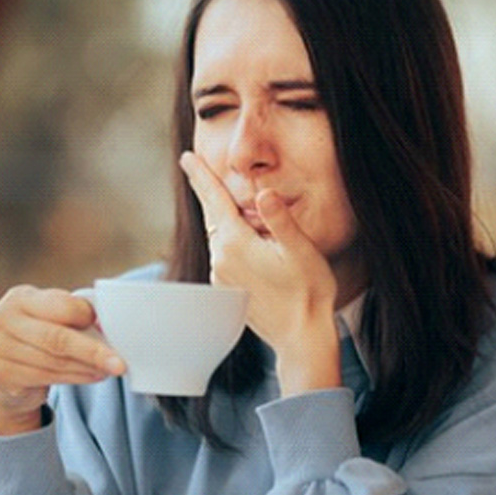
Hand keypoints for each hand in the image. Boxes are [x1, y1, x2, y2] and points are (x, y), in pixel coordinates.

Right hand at [0, 285, 125, 433]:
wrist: (7, 376)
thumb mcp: (51, 319)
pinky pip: (46, 377)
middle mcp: (1, 319)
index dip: (85, 316)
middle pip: (57, 338)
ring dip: (88, 367)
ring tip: (109, 369)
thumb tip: (107, 324)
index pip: (59, 305)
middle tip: (119, 363)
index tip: (106, 326)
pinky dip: (76, 378)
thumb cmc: (38, 339)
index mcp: (19, 297)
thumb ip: (72, 315)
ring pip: (54, 361)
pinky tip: (93, 376)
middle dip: (93, 351)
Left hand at [179, 151, 340, 394]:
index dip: (201, 176)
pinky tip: (246, 242)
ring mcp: (222, 277)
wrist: (302, 337)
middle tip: (194, 167)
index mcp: (236, 243)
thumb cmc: (309, 291)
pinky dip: (230, 241)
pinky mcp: (228, 290)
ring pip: (219, 237)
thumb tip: (264, 193)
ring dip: (224, 220)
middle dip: (208, 192)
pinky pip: (224, 256)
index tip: (186, 157)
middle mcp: (221, 259)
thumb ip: (281, 219)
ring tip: (231, 206)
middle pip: (213, 216)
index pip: (214, 200)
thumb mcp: (301, 250)